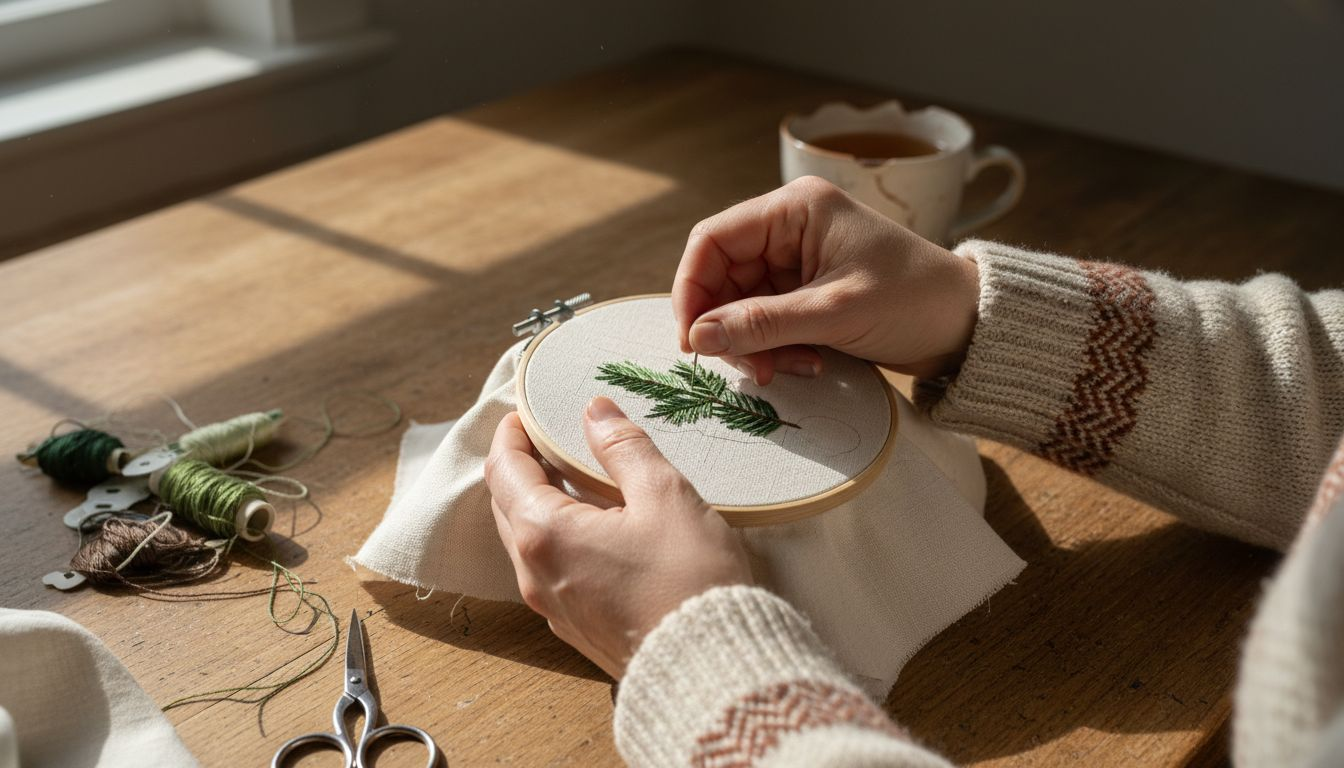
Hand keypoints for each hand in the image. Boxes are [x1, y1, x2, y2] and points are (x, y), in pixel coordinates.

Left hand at [484, 396, 751, 677]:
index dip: (512, 433)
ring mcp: (552, 607)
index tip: (526, 412)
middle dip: (520, 466)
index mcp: (545, 533)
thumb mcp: (664, 495)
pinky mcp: (575, 628)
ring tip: (573, 479)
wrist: (710, 669)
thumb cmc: (689, 579)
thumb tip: (595, 411)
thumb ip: (624, 447)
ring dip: (538, 504)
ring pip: (525, 541)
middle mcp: (535, 573)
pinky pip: (548, 572)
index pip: (504, 468)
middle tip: (548, 439)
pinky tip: (592, 529)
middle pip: (506, 505)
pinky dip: (556, 539)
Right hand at [673, 176, 979, 382]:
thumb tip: (698, 336)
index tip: (692, 338)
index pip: (713, 240)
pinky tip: (807, 364)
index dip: (693, 288)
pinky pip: (768, 321)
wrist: (969, 325)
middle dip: (730, 326)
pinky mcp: (808, 293)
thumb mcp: (835, 312)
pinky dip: (776, 348)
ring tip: (790, 369)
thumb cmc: (916, 300)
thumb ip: (763, 323)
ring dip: (755, 344)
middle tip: (751, 367)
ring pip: (742, 305)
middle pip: (723, 277)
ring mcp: (799, 262)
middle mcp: (791, 229)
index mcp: (796, 209)